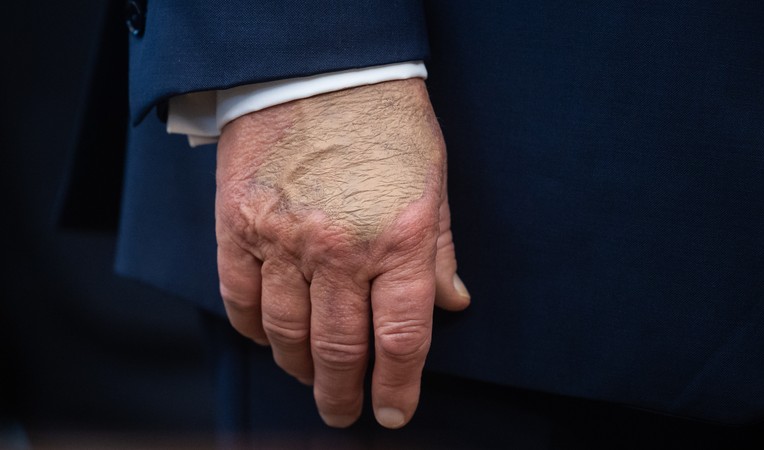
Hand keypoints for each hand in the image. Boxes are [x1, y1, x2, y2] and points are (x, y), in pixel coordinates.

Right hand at [215, 79, 469, 428]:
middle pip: (338, 348)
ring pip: (286, 332)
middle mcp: (339, 249)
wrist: (321, 67)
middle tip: (344, 412)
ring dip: (299, 368)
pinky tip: (267, 340)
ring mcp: (283, 238)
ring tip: (311, 379)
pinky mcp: (239, 224)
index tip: (393, 412)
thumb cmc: (386, 123)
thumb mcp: (433, 184)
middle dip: (343, 393)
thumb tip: (452, 305)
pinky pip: (239, 297)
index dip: (398, 386)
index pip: (400, 337)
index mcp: (398, 240)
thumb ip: (439, 251)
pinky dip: (253, 329)